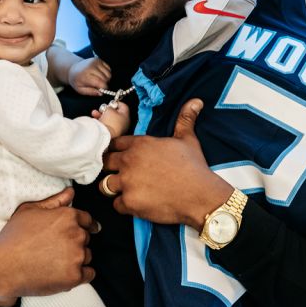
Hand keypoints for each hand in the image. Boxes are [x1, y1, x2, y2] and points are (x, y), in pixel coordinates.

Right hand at [0, 188, 100, 306]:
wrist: (2, 268)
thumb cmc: (12, 238)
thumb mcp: (29, 211)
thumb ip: (54, 201)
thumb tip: (71, 192)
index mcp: (67, 216)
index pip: (88, 220)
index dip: (82, 226)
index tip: (77, 234)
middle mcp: (76, 234)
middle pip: (86, 238)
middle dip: (74, 243)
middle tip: (54, 249)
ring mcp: (76, 256)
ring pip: (87, 256)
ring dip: (76, 259)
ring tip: (54, 262)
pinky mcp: (74, 276)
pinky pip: (89, 274)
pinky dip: (79, 275)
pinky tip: (63, 273)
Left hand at [68, 56, 111, 96]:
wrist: (73, 69)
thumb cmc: (77, 81)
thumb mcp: (80, 90)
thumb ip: (90, 92)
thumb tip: (101, 93)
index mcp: (85, 75)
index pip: (100, 82)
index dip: (104, 88)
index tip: (102, 90)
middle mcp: (91, 67)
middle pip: (105, 78)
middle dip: (104, 84)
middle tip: (99, 85)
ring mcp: (95, 62)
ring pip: (108, 73)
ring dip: (106, 79)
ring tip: (99, 80)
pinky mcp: (98, 60)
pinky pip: (109, 68)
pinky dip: (106, 73)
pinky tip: (100, 74)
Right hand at [95, 101, 130, 137]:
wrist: (105, 134)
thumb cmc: (110, 121)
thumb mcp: (109, 110)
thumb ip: (109, 107)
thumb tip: (108, 108)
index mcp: (126, 116)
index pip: (124, 106)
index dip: (117, 102)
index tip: (110, 102)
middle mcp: (124, 123)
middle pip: (116, 113)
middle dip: (107, 109)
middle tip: (103, 108)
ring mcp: (118, 128)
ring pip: (110, 119)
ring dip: (102, 114)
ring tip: (95, 112)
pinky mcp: (111, 133)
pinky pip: (106, 124)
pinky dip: (101, 120)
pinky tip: (95, 118)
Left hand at [101, 99, 232, 228]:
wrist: (200, 195)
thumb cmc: (193, 167)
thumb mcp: (188, 139)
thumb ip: (185, 119)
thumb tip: (196, 101)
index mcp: (140, 144)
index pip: (115, 143)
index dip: (117, 150)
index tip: (122, 156)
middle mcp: (129, 162)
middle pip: (105, 162)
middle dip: (111, 168)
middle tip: (124, 174)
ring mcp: (127, 183)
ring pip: (105, 185)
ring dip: (115, 187)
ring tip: (129, 189)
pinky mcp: (129, 202)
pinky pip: (116, 205)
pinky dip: (124, 205)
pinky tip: (137, 203)